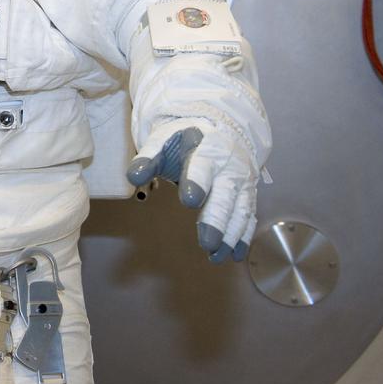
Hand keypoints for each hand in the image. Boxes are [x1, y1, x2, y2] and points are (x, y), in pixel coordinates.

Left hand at [127, 122, 257, 262]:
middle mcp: (229, 165)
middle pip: (225, 194)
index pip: (202, 165)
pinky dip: (244, 236)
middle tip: (207, 243)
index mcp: (206, 147)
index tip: (190, 200)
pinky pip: (248, 216)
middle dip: (217, 219)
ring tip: (216, 256)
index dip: (197, 181)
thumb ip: (147, 158)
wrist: (219, 127)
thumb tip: (133, 176)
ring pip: (240, 209)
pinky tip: (235, 254)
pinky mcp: (248, 193)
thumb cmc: (185, 138)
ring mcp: (242, 181)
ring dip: (231, 235)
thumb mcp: (164, 139)